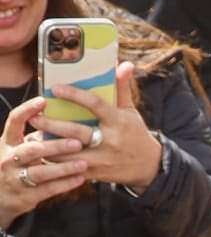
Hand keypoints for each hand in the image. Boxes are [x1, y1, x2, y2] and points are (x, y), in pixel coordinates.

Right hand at [0, 96, 86, 228]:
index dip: (27, 110)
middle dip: (55, 146)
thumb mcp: (17, 149)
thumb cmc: (14, 166)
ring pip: (41, 172)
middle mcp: (9, 159)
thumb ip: (35, 137)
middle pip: (32, 150)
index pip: (14, 121)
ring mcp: (15, 178)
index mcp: (7, 142)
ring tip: (84, 163)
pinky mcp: (26, 196)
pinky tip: (80, 178)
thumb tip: (61, 119)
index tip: (44, 101)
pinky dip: (65, 184)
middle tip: (77, 142)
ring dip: (64, 168)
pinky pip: (48, 189)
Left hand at [31, 62, 162, 192]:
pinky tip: (44, 155)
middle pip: (76, 132)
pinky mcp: (98, 173)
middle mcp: (110, 140)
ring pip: (70, 154)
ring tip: (33, 137)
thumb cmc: (136, 134)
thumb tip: (126, 64)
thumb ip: (122, 89)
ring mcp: (103, 159)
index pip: (95, 105)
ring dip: (49, 146)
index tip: (55, 88)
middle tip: (34, 117)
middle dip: (52, 125)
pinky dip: (57, 163)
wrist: (151, 167)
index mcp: (119, 122)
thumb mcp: (131, 112)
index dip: (75, 96)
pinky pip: (72, 169)